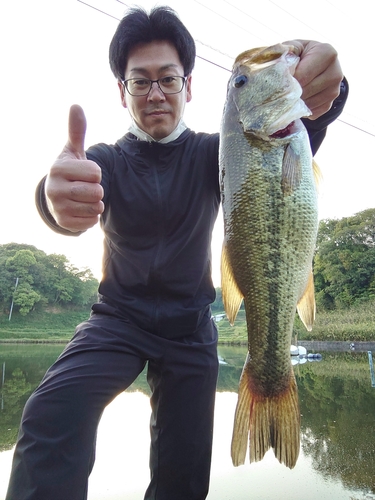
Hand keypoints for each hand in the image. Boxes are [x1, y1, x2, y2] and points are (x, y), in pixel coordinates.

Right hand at [45, 105, 103, 231]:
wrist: (56, 197)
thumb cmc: (70, 171)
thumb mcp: (72, 151)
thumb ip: (77, 132)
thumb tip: (76, 106)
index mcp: (58, 169)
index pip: (96, 173)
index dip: (96, 173)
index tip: (85, 173)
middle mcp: (55, 189)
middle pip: (97, 192)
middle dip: (98, 190)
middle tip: (86, 187)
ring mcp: (58, 208)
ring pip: (96, 208)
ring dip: (96, 203)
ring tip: (83, 198)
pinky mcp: (64, 223)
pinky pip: (92, 221)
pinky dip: (92, 217)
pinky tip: (81, 209)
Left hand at [283, 40, 343, 118]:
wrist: (314, 65)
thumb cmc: (300, 55)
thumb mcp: (294, 47)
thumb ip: (287, 52)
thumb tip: (281, 66)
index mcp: (327, 53)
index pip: (303, 75)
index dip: (287, 81)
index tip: (277, 81)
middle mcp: (336, 73)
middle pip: (306, 91)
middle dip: (290, 92)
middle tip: (279, 89)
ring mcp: (334, 91)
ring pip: (308, 104)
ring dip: (295, 102)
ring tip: (287, 94)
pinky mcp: (329, 104)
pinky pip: (311, 112)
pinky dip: (300, 109)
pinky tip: (296, 100)